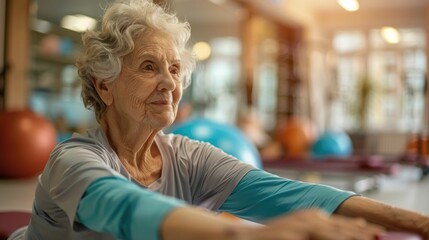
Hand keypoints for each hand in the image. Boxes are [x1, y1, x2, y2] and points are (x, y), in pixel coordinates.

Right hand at [243, 209, 384, 239]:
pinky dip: (332, 238)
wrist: (245, 237)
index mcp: (310, 216)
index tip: (375, 231)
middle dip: (360, 231)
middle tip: (379, 234)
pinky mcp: (292, 234)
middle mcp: (307, 218)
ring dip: (350, 235)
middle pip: (339, 226)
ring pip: (331, 232)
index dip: (358, 228)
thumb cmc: (273, 237)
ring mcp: (300, 226)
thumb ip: (314, 231)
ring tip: (369, 238)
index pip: (339, 222)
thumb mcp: (297, 232)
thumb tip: (329, 229)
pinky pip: (316, 238)